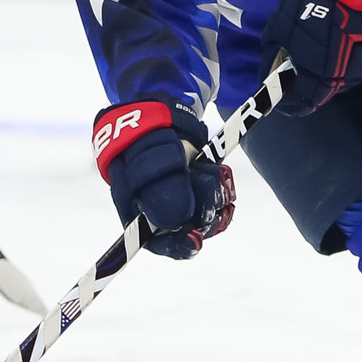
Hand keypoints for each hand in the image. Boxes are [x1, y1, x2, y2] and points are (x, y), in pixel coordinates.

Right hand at [92, 101, 234, 258]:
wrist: (158, 115)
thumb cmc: (143, 138)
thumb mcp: (147, 158)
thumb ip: (160, 188)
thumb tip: (177, 222)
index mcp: (138, 212)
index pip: (158, 243)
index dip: (177, 247)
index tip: (195, 240)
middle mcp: (162, 213)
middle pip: (191, 230)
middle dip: (204, 208)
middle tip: (205, 178)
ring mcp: (184, 202)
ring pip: (210, 216)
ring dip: (216, 194)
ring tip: (208, 169)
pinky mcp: (201, 190)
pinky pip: (221, 201)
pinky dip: (223, 186)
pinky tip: (214, 168)